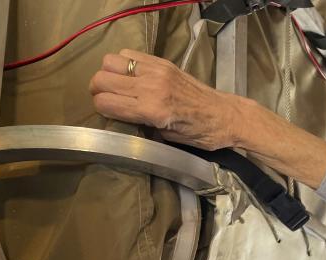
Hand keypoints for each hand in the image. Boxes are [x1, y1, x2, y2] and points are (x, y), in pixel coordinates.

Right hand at [89, 49, 241, 149]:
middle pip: (101, 79)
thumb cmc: (203, 134)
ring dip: (109, 74)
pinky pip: (129, 54)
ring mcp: (157, 71)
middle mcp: (151, 87)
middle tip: (108, 99)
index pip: (105, 103)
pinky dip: (123, 63)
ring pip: (111, 62)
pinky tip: (132, 76)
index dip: (101, 109)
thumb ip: (143, 126)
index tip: (107, 114)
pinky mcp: (163, 62)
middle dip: (98, 91)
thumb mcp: (170, 139)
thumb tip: (120, 118)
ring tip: (118, 86)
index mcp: (153, 111)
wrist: (227, 115)